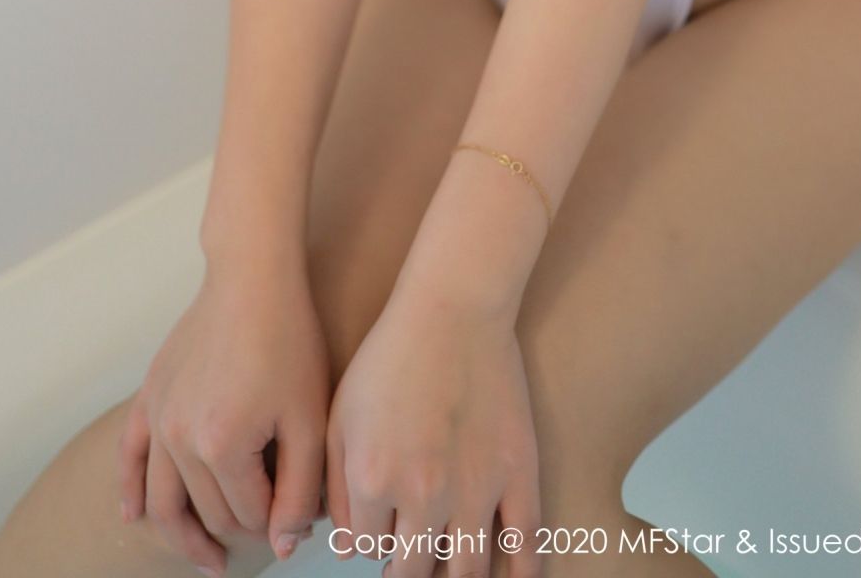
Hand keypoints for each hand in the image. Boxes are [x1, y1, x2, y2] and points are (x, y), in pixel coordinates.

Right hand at [116, 256, 329, 570]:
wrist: (252, 278)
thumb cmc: (288, 341)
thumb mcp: (309, 418)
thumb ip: (299, 489)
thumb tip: (283, 544)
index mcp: (221, 447)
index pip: (250, 516)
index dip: (279, 522)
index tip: (302, 514)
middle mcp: (179, 439)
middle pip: (208, 511)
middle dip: (241, 527)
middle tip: (268, 531)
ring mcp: (158, 417)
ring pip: (162, 500)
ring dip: (183, 536)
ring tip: (208, 560)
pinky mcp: (149, 396)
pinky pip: (129, 456)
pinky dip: (129, 490)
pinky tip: (133, 516)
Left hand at [324, 279, 542, 577]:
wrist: (452, 310)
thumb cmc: (390, 357)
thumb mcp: (340, 417)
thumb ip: (335, 490)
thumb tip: (348, 549)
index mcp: (373, 483)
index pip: (366, 547)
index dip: (370, 539)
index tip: (379, 528)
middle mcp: (423, 497)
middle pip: (413, 569)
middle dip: (407, 568)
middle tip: (411, 556)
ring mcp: (476, 489)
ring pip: (465, 569)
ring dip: (453, 577)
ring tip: (448, 567)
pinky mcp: (518, 473)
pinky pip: (525, 542)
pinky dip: (522, 574)